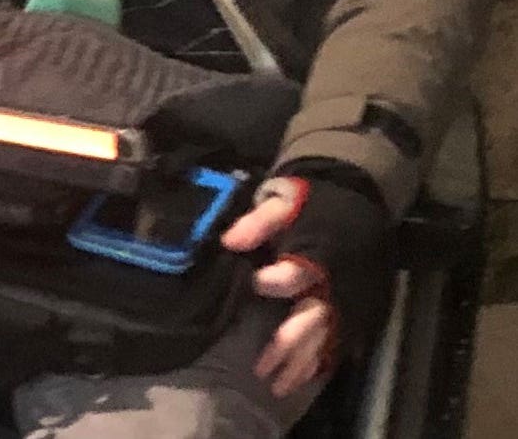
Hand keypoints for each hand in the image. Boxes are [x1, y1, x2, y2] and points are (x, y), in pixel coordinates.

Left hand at [220, 174, 391, 397]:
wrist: (356, 201)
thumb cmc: (311, 204)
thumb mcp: (283, 202)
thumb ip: (258, 223)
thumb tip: (231, 240)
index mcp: (317, 254)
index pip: (298, 272)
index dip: (279, 279)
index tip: (258, 283)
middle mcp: (334, 283)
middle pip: (313, 318)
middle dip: (289, 343)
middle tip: (262, 368)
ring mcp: (348, 300)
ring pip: (326, 338)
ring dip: (303, 363)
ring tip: (278, 385)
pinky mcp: (356, 310)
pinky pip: (340, 342)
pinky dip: (322, 361)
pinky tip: (302, 378)